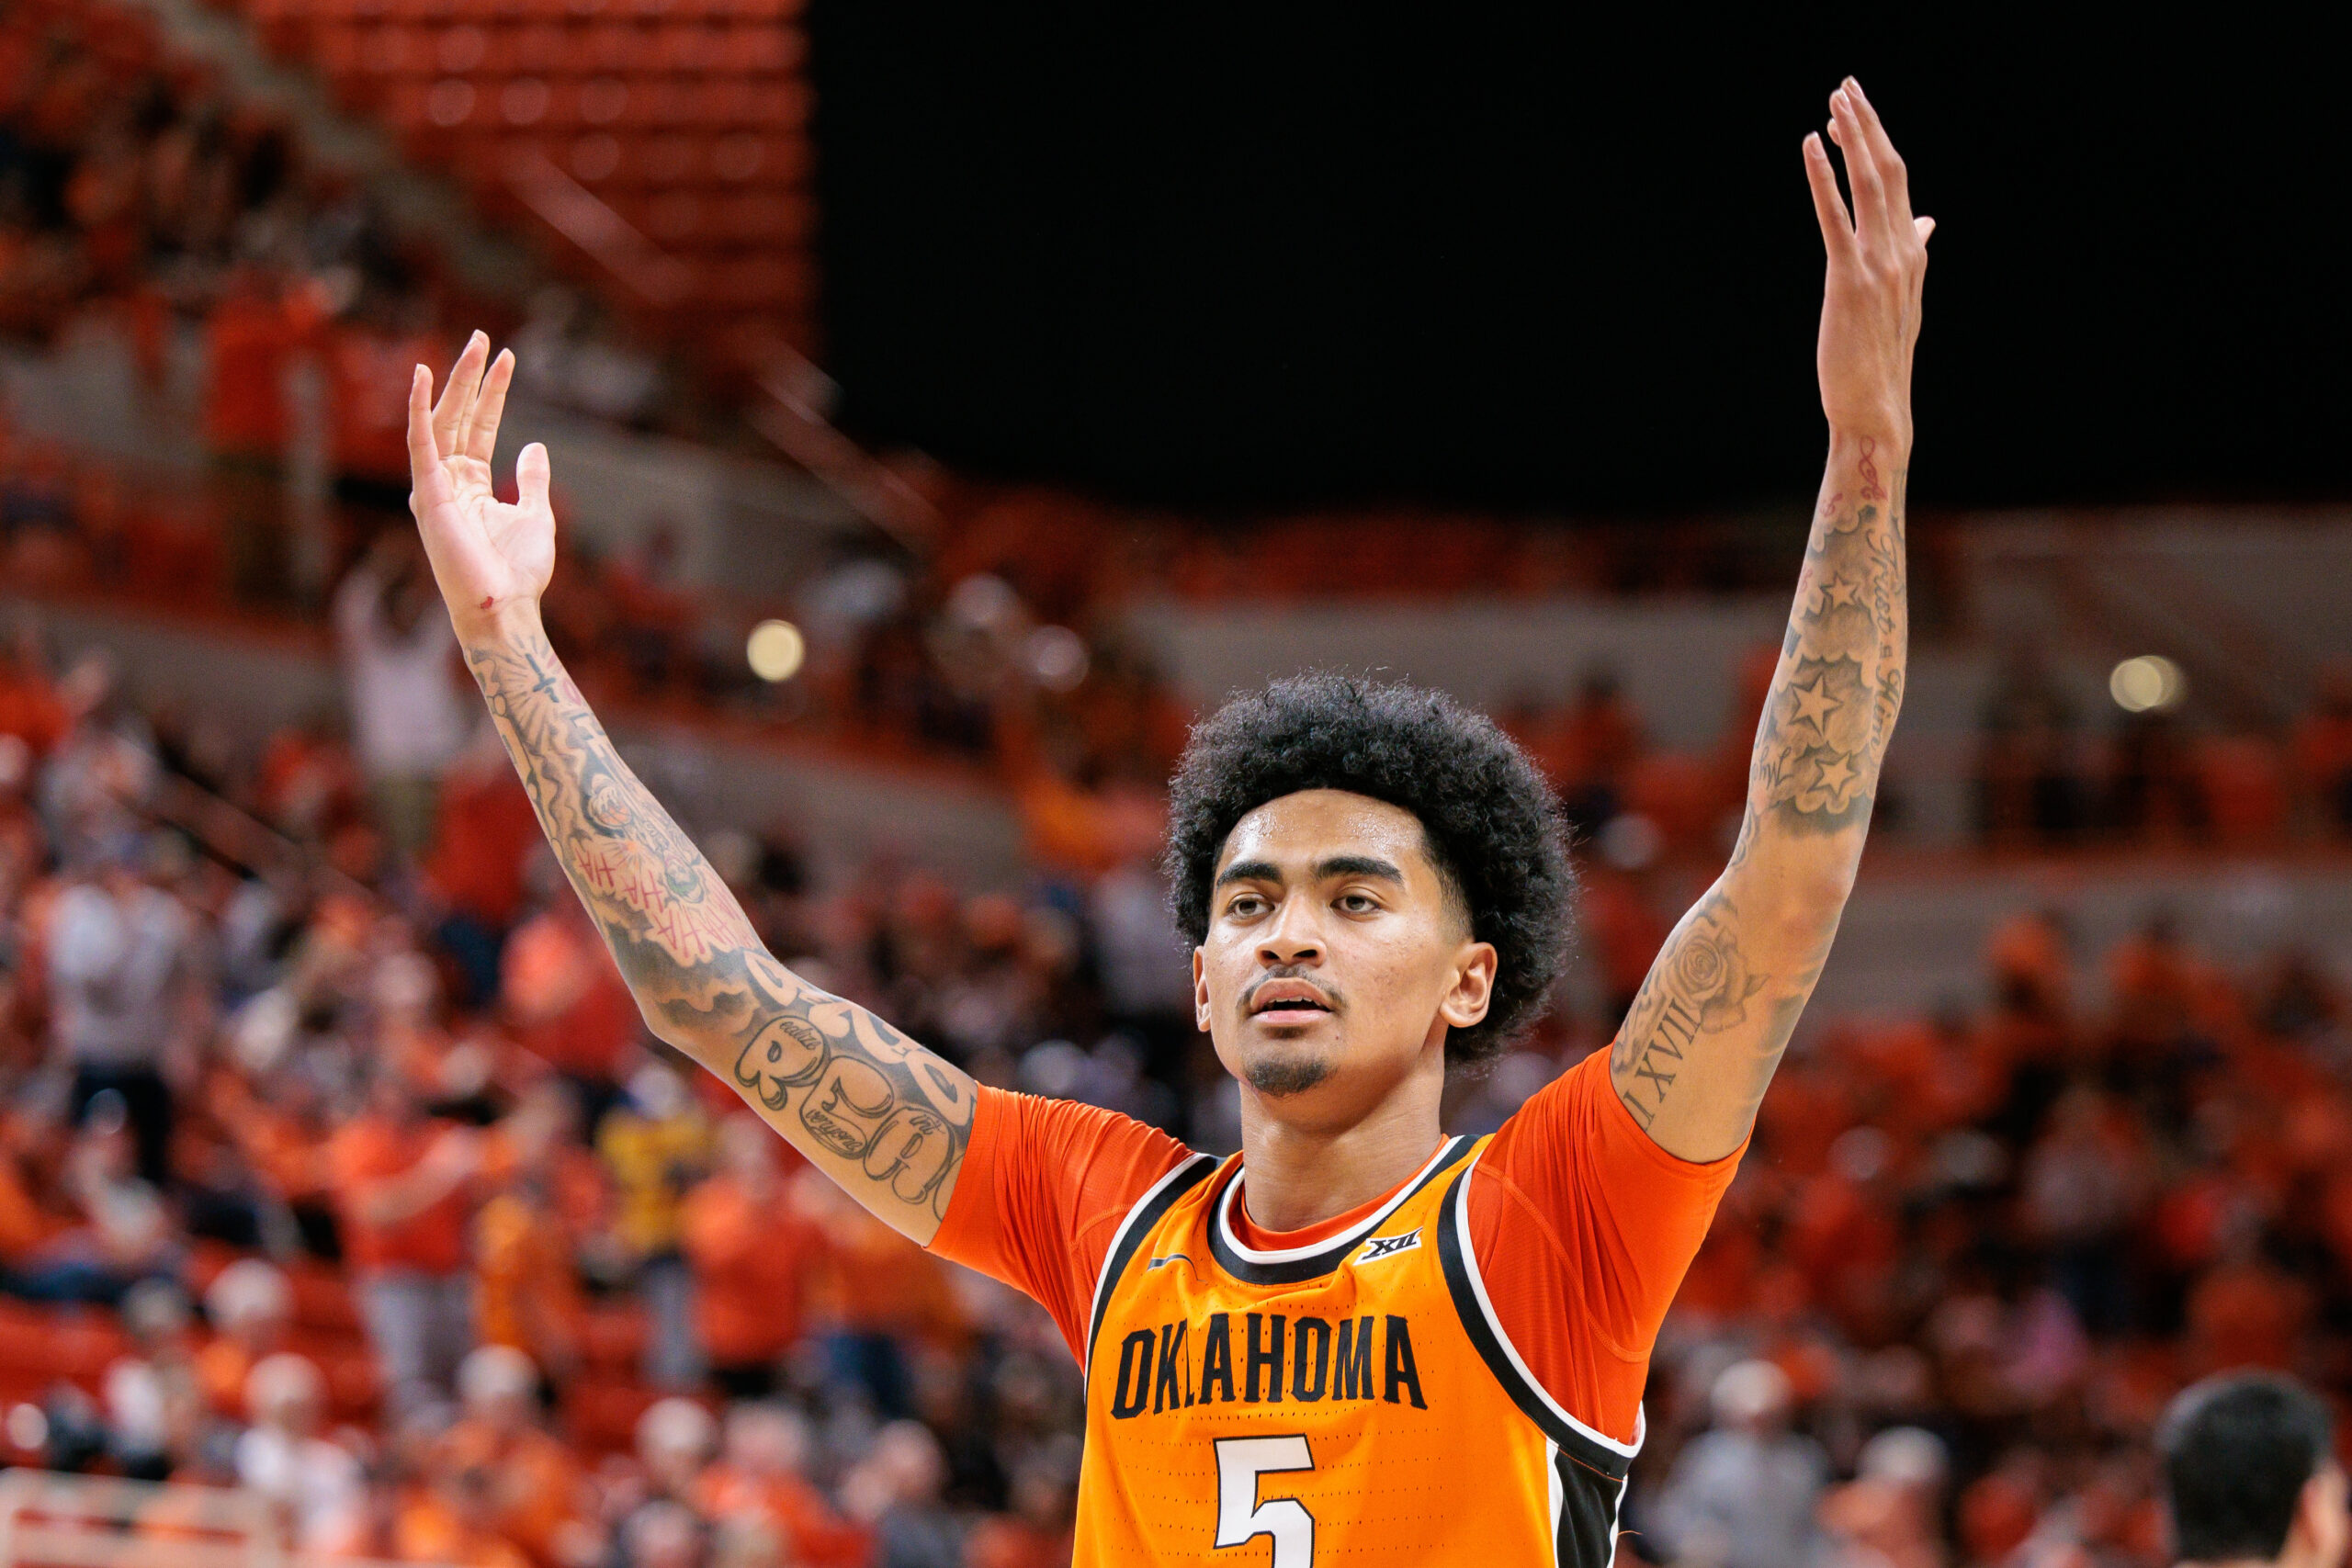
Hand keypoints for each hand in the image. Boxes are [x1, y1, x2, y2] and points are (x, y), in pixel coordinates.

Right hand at [407, 332, 553, 645]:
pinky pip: (420, 444)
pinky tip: (424, 375)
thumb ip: (531, 479)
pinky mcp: (427, 496)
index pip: (480, 428)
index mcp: (472, 487)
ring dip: (456, 382)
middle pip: (459, 418)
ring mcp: (435, 488)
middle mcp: (448, 483)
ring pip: (442, 422)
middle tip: (482, 336)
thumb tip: (535, 446)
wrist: (505, 607)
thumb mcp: (536, 515)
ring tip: (473, 344)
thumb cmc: (519, 573)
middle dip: (471, 377)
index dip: (493, 393)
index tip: (508, 358)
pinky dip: (419, 409)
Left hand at [1805, 78, 1931, 447]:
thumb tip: (1926, 222)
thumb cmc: (1880, 360)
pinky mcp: (1849, 282)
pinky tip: (1811, 146)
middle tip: (1845, 86)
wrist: (1877, 410)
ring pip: (1869, 185)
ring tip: (1833, 102)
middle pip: (1888, 171)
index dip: (1876, 142)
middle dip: (1867, 124)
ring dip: (1851, 137)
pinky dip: (1823, 178)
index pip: (1898, 183)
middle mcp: (1902, 252)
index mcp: (1912, 254)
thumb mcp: (1902, 301)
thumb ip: (1913, 254)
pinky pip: (1835, 218)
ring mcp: (1879, 265)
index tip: (1855, 110)